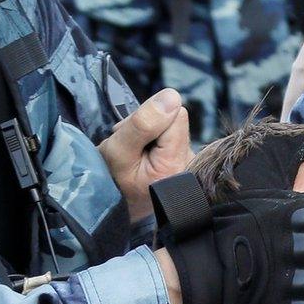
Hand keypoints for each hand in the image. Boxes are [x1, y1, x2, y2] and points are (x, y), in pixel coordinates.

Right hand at [99, 88, 192, 223]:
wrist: (115, 207)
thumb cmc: (113, 182)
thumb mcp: (118, 150)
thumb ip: (143, 124)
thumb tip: (173, 96)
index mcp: (177, 164)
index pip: (176, 115)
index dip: (150, 119)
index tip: (133, 138)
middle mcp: (190, 164)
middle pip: (175, 120)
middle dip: (149, 126)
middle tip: (130, 146)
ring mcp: (189, 163)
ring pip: (171, 127)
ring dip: (149, 133)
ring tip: (134, 152)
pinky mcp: (184, 161)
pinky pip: (171, 136)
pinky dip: (154, 141)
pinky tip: (143, 155)